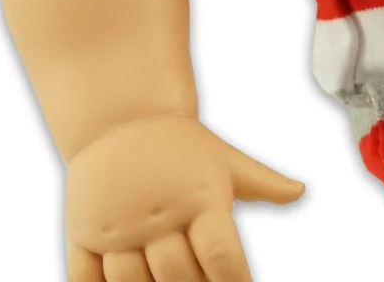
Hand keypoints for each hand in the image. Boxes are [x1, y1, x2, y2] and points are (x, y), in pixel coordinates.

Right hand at [65, 114, 304, 280]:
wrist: (125, 118)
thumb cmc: (184, 146)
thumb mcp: (227, 160)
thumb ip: (264, 183)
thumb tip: (301, 192)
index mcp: (200, 197)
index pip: (220, 253)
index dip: (233, 280)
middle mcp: (158, 214)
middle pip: (177, 275)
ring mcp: (117, 226)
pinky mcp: (83, 233)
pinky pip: (83, 278)